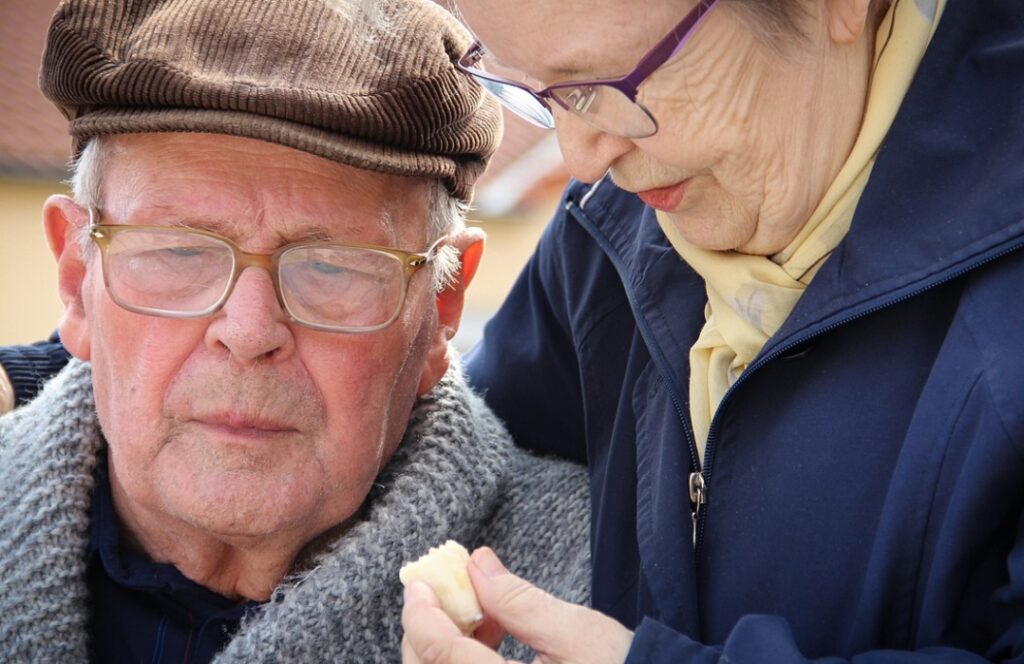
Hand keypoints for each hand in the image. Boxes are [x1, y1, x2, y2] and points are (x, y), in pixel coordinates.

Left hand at [401, 547, 632, 663]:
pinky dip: (463, 661)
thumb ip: (519, 600)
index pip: (440, 655)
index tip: (420, 579)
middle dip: (428, 630)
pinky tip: (492, 638)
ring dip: (445, 646)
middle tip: (451, 591)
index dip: (421, 613)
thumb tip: (474, 564)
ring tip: (483, 614)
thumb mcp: (578, 633)